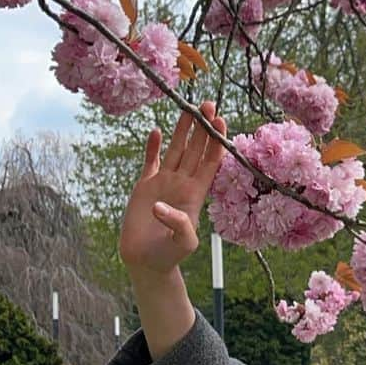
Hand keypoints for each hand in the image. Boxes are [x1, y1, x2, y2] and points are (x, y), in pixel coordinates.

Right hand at [118, 100, 227, 277]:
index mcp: (196, 193)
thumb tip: (161, 207)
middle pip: (196, 149)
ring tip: (189, 107)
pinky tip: (157, 131)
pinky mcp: (145, 186)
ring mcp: (164, 182)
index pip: (210, 161)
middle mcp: (183, 182)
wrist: (145, 261)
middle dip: (203, 127)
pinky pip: (151, 161)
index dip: (216, 141)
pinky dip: (154, 147)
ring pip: (176, 150)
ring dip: (183, 130)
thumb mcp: (183, 242)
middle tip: (208, 103)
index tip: (220, 120)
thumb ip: (179, 225)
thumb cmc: (169, 255)